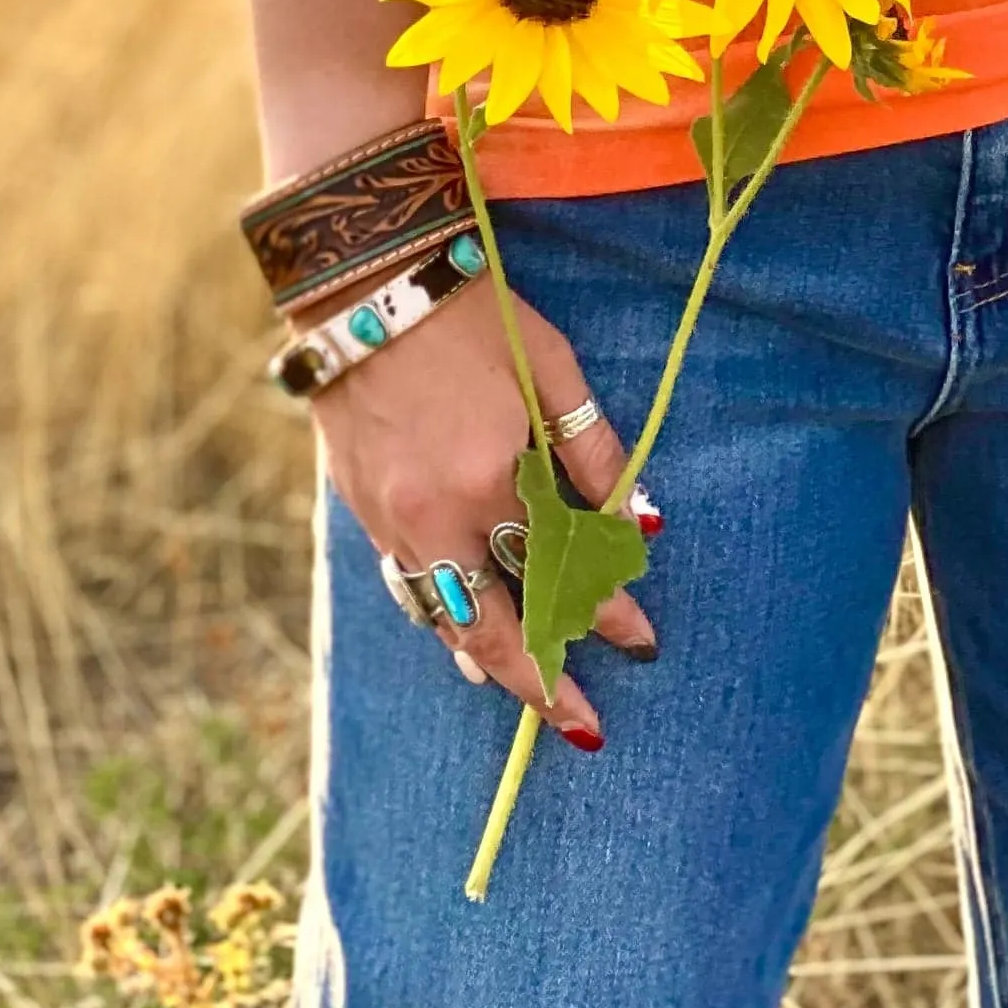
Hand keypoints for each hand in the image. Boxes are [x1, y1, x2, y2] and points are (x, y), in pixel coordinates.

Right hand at [306, 277, 656, 745]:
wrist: (363, 280)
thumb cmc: (472, 311)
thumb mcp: (549, 366)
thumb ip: (595, 448)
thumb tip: (643, 522)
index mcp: (492, 477)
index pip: (562, 571)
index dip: (606, 613)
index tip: (643, 643)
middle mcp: (439, 514)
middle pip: (495, 627)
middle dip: (544, 683)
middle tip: (586, 727)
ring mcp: (393, 518)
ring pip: (443, 618)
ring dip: (490, 664)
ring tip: (530, 696)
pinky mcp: (363, 509)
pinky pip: (407, 587)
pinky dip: (438, 622)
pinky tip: (460, 643)